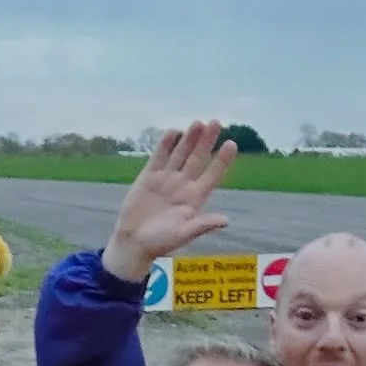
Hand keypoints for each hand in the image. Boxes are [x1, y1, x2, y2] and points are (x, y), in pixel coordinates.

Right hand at [100, 120, 236, 282]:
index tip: (232, 144)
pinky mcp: (149, 176)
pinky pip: (159, 156)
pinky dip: (166, 145)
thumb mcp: (183, 234)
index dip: (222, 160)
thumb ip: (202, 225)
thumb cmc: (160, 243)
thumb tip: (226, 221)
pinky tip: (173, 132)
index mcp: (195, 198)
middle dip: (206, 141)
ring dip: (189, 138)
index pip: (212, 175)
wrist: (133, 243)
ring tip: (198, 123)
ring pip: (181, 154)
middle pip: (198, 159)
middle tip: (216, 123)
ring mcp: (166, 179)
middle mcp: (183, 185)